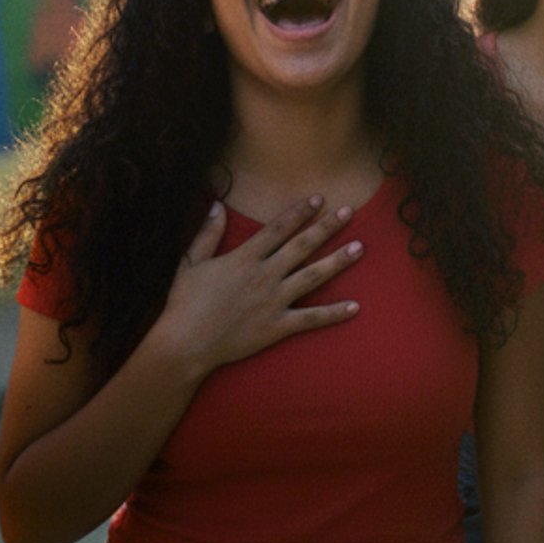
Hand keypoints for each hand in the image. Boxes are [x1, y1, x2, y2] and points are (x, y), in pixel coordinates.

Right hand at [152, 198, 360, 380]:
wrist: (183, 344)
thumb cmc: (183, 303)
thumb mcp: (189, 263)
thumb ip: (207, 233)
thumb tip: (216, 205)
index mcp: (243, 258)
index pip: (278, 228)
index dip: (299, 212)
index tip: (319, 198)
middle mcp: (263, 276)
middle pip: (302, 246)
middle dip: (327, 227)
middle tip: (349, 211)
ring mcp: (273, 301)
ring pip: (312, 276)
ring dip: (338, 261)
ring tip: (360, 248)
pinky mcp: (276, 326)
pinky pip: (310, 318)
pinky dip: (333, 313)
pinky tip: (355, 307)